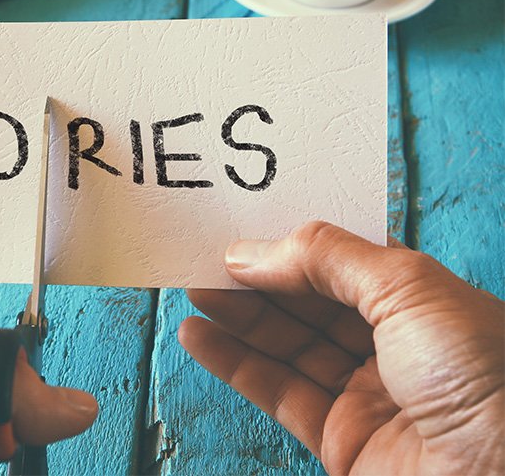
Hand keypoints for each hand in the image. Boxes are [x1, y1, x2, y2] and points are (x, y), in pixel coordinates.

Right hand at [179, 221, 503, 474]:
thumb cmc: (486, 380)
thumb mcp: (407, 289)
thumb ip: (327, 258)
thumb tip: (255, 250)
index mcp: (424, 302)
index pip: (346, 260)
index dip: (294, 243)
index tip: (246, 228)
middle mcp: (395, 345)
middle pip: (309, 301)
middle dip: (257, 277)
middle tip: (206, 255)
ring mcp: (366, 393)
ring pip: (287, 344)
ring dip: (237, 315)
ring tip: (193, 287)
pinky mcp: (339, 439)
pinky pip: (275, 392)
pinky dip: (233, 362)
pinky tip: (200, 335)